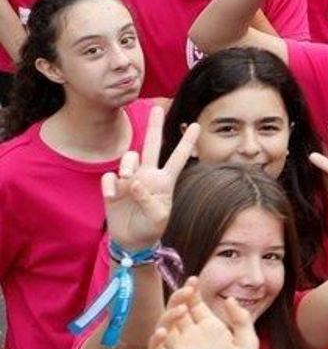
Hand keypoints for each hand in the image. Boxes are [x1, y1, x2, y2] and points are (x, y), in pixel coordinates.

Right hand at [102, 108, 201, 250]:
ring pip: (128, 158)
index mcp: (165, 180)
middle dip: (153, 127)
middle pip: (151, 146)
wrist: (132, 240)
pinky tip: (111, 195)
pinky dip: (110, 183)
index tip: (197, 125)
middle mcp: (148, 175)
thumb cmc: (151, 227)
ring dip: (126, 165)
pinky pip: (109, 177)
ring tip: (126, 179)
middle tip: (156, 108)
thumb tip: (134, 181)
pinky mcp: (114, 187)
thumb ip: (148, 199)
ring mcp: (130, 179)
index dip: (187, 142)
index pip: (178, 157)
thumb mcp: (158, 217)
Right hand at [148, 280, 258, 348]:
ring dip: (168, 316)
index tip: (194, 280)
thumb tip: (230, 299)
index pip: (196, 304)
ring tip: (180, 309)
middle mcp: (192, 336)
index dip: (192, 291)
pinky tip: (162, 331)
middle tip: (186, 291)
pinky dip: (155, 340)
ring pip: (165, 327)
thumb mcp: (248, 343)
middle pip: (178, 311)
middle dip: (179, 298)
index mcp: (210, 328)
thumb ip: (241, 320)